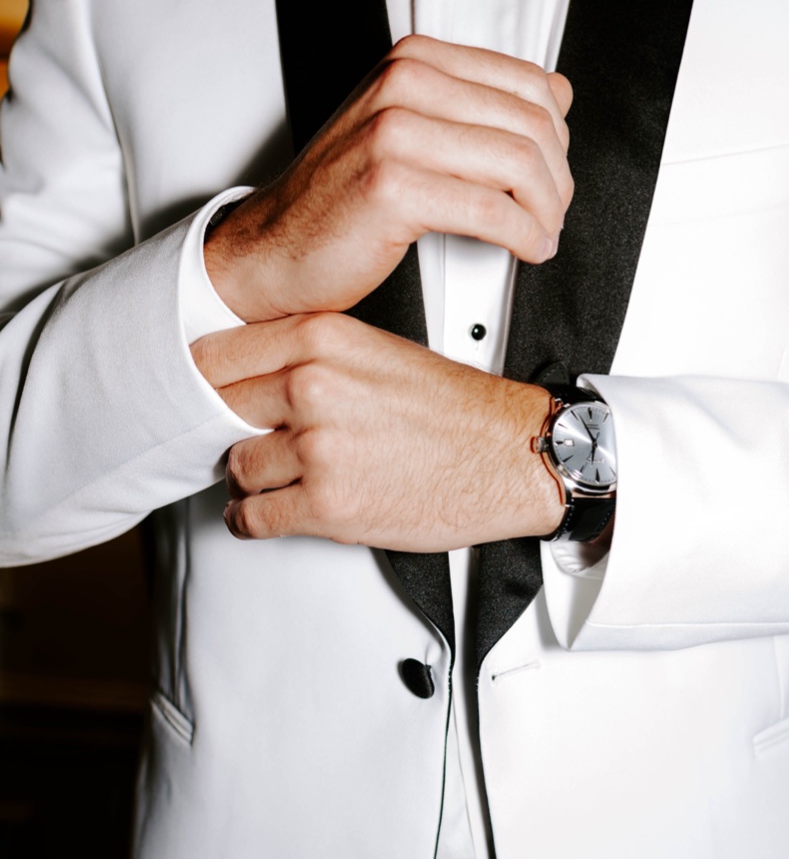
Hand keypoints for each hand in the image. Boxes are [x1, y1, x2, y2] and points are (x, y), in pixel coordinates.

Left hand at [192, 312, 563, 551]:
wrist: (518, 456)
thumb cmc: (462, 411)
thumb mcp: (381, 352)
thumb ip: (312, 357)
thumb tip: (251, 381)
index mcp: (324, 338)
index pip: (216, 355)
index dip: (201, 381)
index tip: (201, 396)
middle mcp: (314, 386)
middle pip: (217, 410)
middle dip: (229, 430)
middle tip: (249, 440)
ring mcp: (317, 447)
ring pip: (236, 466)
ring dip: (253, 478)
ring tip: (281, 478)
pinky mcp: (327, 504)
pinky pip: (252, 517)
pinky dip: (256, 520)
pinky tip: (275, 510)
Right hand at [206, 35, 575, 321]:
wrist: (274, 246)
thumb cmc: (346, 194)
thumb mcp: (414, 129)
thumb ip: (481, 106)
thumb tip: (560, 91)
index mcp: (415, 62)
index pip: (530, 84)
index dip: (559, 137)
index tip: (554, 174)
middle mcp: (403, 83)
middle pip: (531, 125)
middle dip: (557, 180)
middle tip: (552, 214)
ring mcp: (392, 131)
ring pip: (518, 164)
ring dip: (546, 211)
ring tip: (542, 234)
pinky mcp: (391, 185)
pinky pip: (491, 209)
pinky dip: (524, 235)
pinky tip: (527, 248)